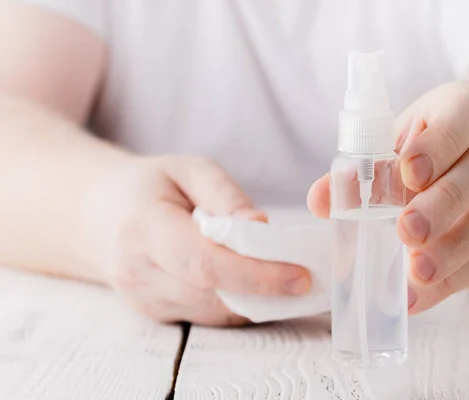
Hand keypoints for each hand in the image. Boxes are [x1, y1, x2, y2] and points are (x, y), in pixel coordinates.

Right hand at [85, 156, 310, 325]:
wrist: (102, 216)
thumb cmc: (151, 186)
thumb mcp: (189, 169)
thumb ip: (225, 196)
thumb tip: (261, 228)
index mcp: (142, 227)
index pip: (203, 263)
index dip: (255, 274)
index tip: (299, 276)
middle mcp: (137, 271)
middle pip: (212, 294)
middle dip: (264, 290)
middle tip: (302, 276)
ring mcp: (143, 298)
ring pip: (213, 313)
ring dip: (255, 300)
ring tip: (282, 277)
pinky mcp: (155, 313)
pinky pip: (206, 317)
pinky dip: (237, 304)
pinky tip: (253, 284)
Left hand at [308, 81, 468, 313]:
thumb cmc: (431, 160)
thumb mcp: (397, 153)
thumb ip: (359, 174)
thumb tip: (319, 199)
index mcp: (467, 109)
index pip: (467, 111)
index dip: (441, 141)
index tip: (409, 171)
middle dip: (446, 199)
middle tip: (407, 230)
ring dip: (456, 245)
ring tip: (416, 270)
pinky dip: (456, 277)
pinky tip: (423, 293)